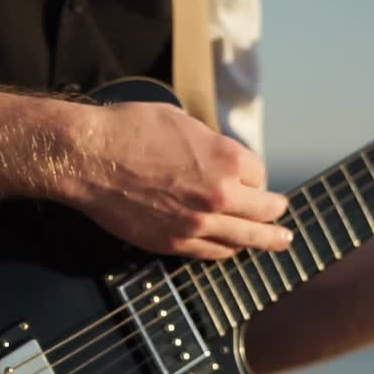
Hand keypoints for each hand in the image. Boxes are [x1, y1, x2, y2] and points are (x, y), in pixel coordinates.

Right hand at [57, 101, 291, 258]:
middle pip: (264, 210)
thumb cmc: (129, 129)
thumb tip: (219, 157)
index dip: (253, 174)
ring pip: (244, 239)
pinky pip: (212, 252)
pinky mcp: (173, 242)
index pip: (259, 174)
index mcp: (227, 159)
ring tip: (278, 242)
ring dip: (264, 240)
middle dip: (275, 212)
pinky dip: (228, 250)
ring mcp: (197, 223)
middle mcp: (220, 195)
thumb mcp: (182, 122)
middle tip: (283, 218)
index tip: (249, 176)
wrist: (89, 157)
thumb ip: (209, 145)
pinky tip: (234, 250)